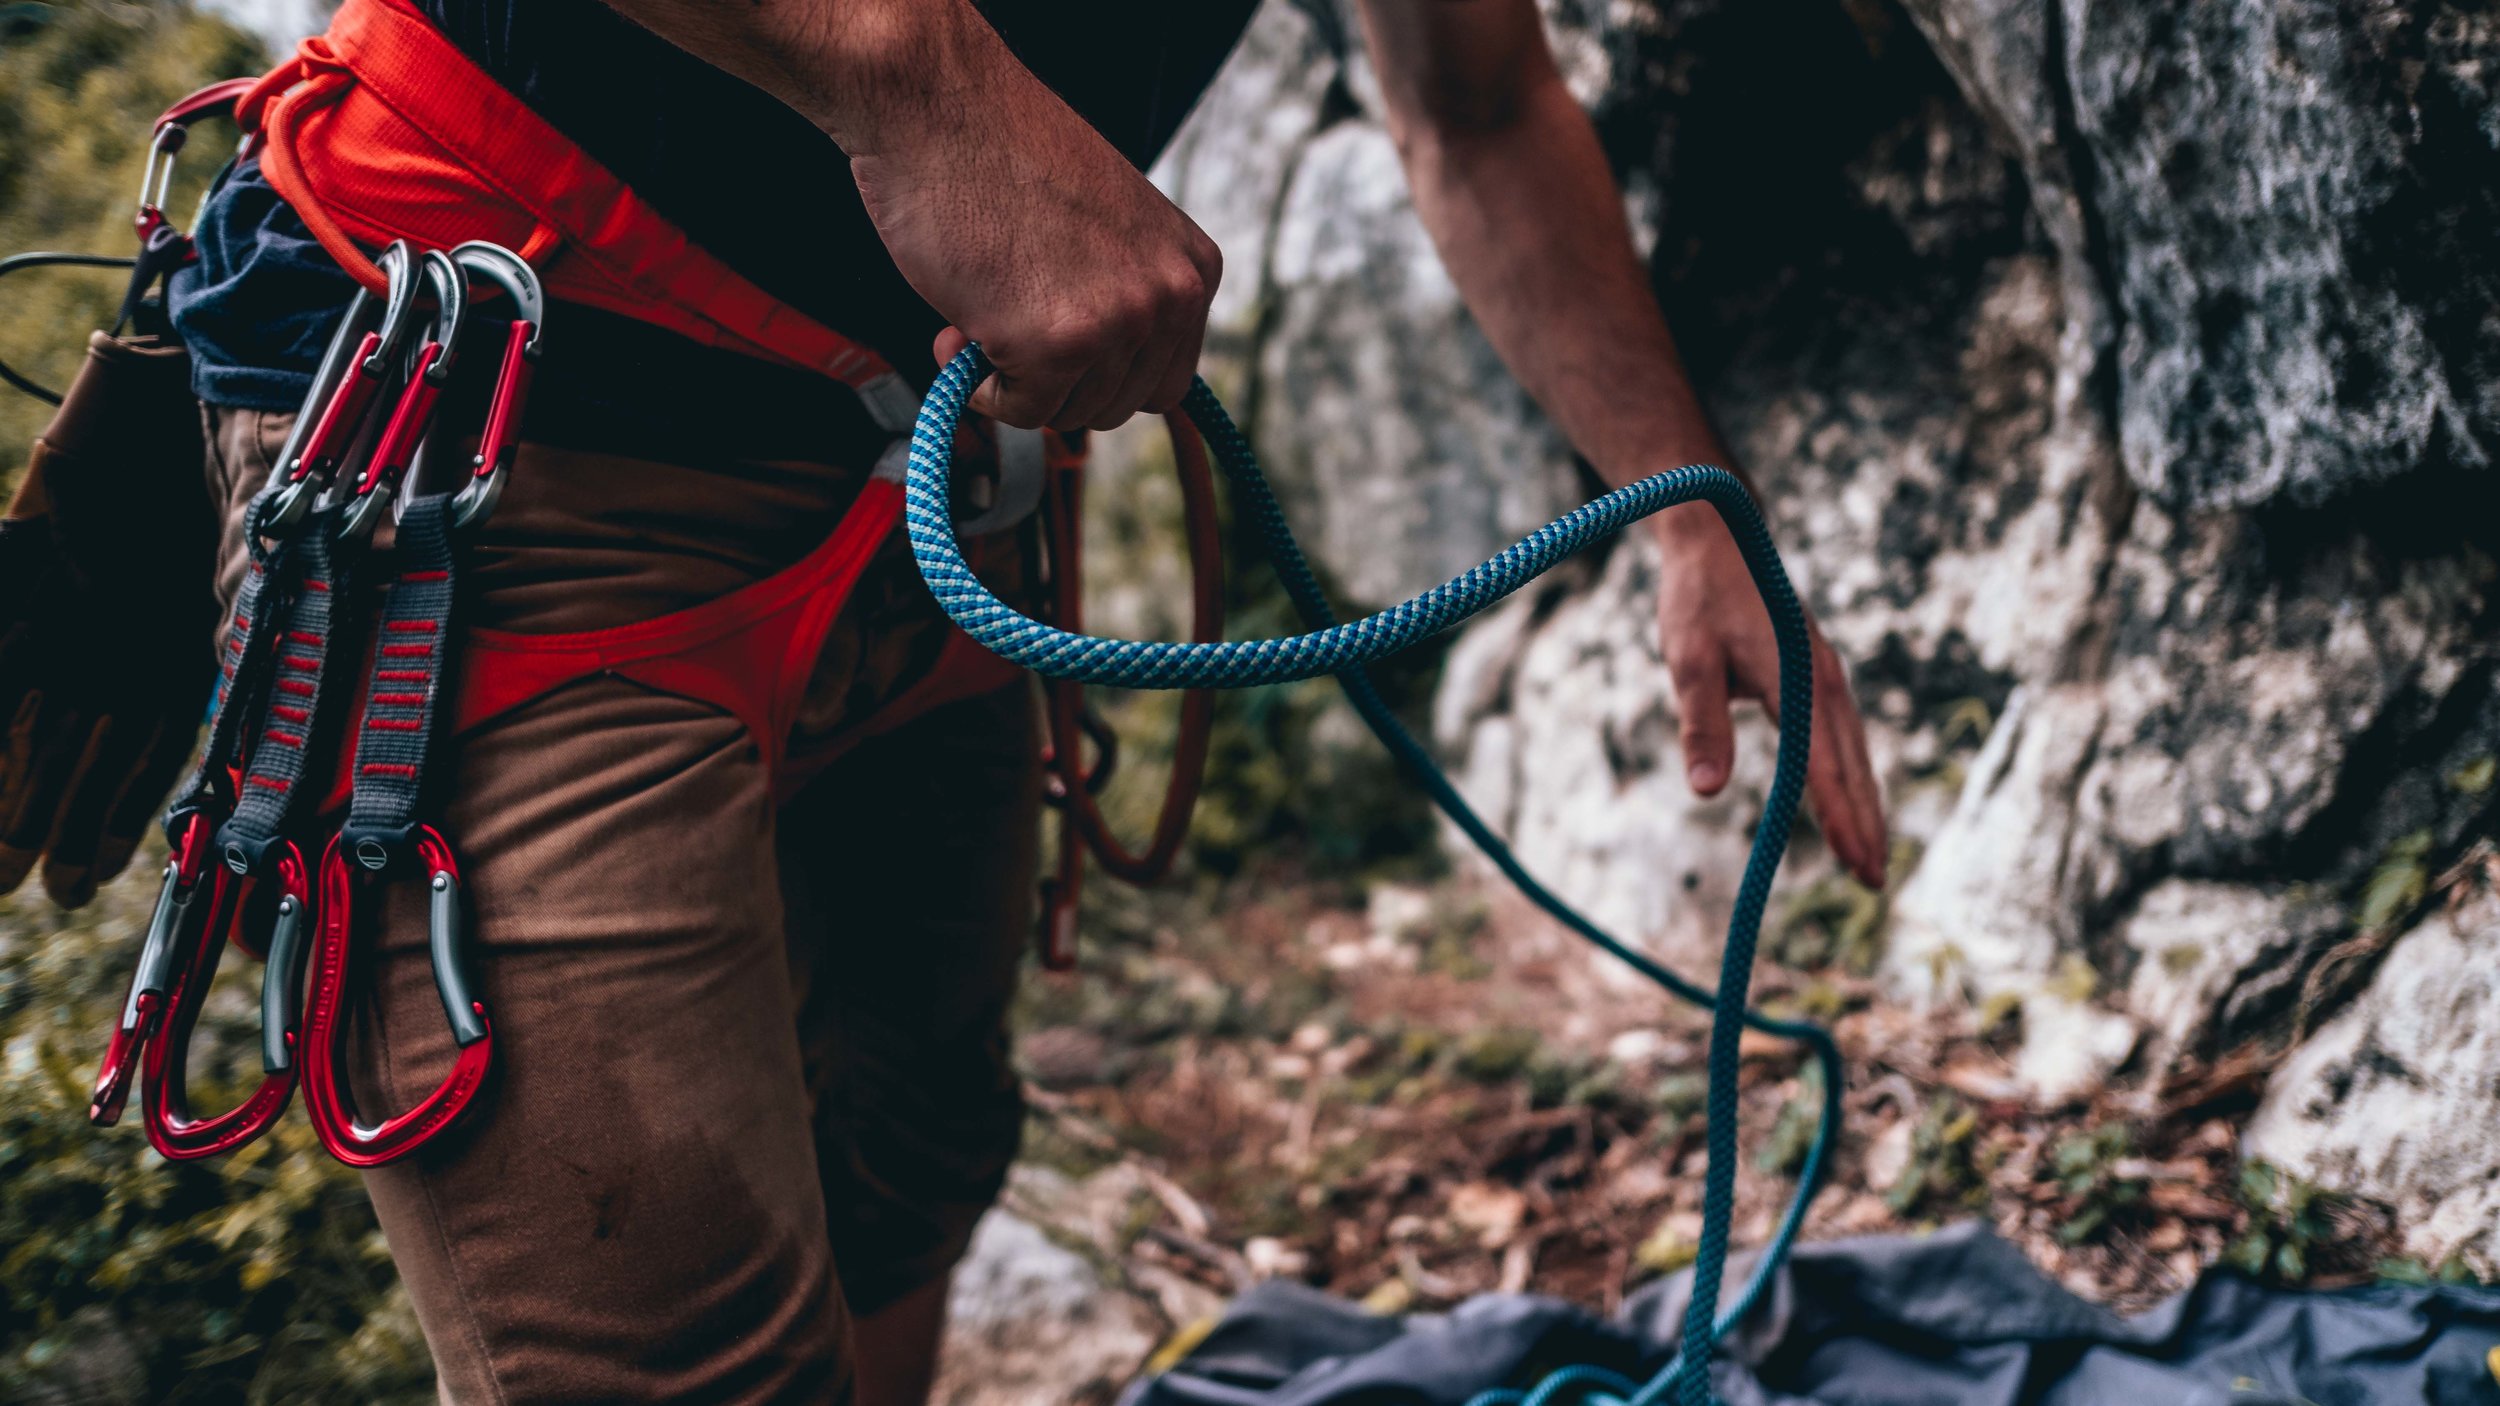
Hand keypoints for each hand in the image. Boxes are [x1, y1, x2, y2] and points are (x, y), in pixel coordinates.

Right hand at [593, 0, 1219, 429]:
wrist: (939, 104)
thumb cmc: (1002, 154)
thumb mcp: (1103, 227)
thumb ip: (1118, 292)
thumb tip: (1097, 372)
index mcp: (1192, 267)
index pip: (1167, 376)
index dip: (1102, 373)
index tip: (1058, 349)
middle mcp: (1172, 297)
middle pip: (1123, 404)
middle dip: (1060, 383)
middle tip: (1004, 333)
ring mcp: (1120, 322)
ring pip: (1073, 413)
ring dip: (1018, 382)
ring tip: (978, 317)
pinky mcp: (1059, 345)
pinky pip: (1023, 411)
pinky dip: (983, 390)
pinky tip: (958, 330)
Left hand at [1652, 504, 1887, 887]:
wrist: (1720, 540)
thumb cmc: (1698, 600)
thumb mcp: (1688, 660)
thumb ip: (1701, 723)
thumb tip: (1706, 790)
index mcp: (1798, 677)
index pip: (1822, 762)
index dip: (1838, 815)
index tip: (1852, 863)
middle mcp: (1827, 680)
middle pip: (1853, 765)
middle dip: (1864, 824)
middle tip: (1875, 883)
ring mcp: (1830, 677)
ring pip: (1856, 753)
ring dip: (1865, 805)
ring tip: (1872, 859)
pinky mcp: (1822, 677)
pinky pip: (1845, 738)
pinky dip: (1854, 777)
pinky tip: (1853, 805)